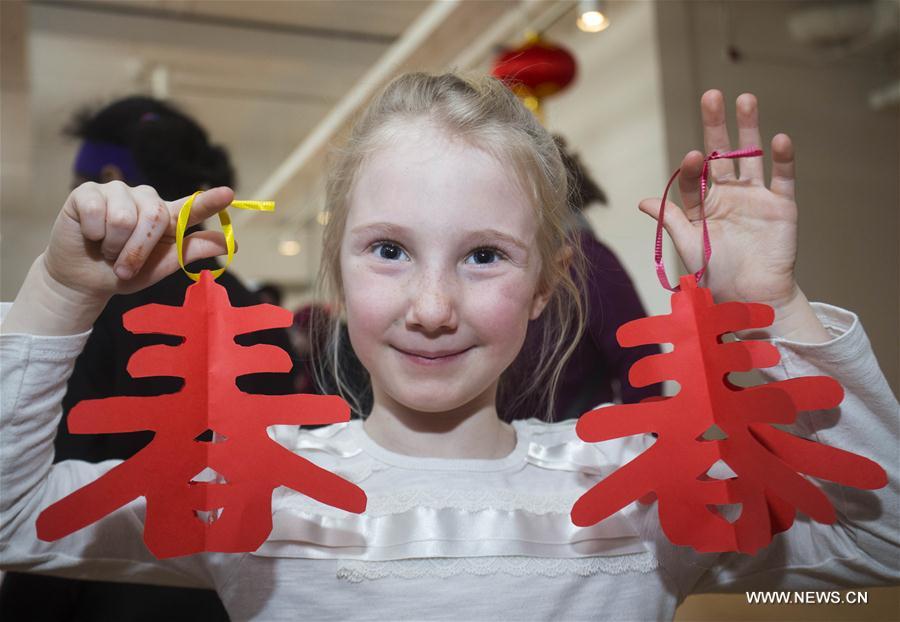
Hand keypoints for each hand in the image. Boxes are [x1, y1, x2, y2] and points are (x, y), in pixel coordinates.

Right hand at [3, 183, 233, 335]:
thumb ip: (192, 251)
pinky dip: (93, 234)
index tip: (229, 194)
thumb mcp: (163, 266)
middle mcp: (145, 199)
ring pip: (124, 218)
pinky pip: (97, 212)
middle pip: (154, 217)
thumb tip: (231, 244)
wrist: (85, 280)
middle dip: (138, 250)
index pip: (191, 207)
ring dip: (113, 245)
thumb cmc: (125, 271)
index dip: (209, 201)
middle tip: (124, 266)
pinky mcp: (88, 191)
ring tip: (106, 249)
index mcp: (166, 217)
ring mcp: (117, 191)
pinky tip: (90, 235)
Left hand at [640, 90, 828, 341]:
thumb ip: (671, 220)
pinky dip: (782, 158)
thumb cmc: (715, 274)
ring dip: (749, 128)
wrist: (750, 296)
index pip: (694, 177)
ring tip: (745, 100)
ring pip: (751, 156)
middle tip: (711, 96)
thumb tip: (643, 201)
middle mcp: (728, 194)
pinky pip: (782, 177)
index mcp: (703, 204)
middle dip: (716, 126)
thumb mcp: (689, 245)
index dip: (691, 166)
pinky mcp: (781, 205)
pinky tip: (779, 139)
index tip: (691, 157)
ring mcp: (755, 197)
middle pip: (722, 153)